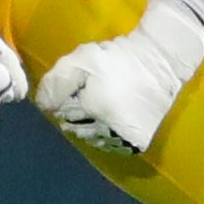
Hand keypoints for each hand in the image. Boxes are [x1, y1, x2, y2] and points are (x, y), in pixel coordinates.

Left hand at [34, 11, 203, 156]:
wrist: (160, 61)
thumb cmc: (117, 58)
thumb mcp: (81, 60)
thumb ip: (57, 82)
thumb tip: (44, 106)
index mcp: (91, 110)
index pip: (64, 114)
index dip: (68, 100)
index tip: (78, 89)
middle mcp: (107, 131)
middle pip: (78, 129)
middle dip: (77, 116)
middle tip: (88, 99)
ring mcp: (123, 140)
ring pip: (95, 140)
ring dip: (91, 128)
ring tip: (99, 110)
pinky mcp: (138, 141)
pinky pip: (113, 146)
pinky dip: (108, 137)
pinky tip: (110, 122)